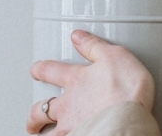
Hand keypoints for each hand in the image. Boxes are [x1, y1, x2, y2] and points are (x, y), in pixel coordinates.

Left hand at [27, 30, 155, 134]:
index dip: (40, 69)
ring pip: (49, 133)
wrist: (128, 118)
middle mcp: (68, 105)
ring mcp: (71, 126)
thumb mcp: (114, 56)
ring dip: (43, 134)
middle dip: (34, 115)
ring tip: (40, 135)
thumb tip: (78, 36)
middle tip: (33, 119)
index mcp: (75, 80)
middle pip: (40, 109)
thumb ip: (94, 46)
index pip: (49, 70)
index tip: (36, 70)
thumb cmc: (125, 90)